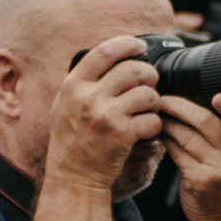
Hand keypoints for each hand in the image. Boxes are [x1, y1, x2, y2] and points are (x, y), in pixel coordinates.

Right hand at [45, 37, 164, 193]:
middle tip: (151, 82)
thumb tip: (110, 57)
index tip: (140, 46)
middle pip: (133, 69)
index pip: (104, 51)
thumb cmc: (70, 140)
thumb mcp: (64, 104)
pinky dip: (155, 124)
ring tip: (148, 109)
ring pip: (147, 94)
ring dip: (154, 101)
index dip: (128, 44)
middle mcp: (88, 98)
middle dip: (149, 74)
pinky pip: (153, 120)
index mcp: (73, 85)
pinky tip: (147, 129)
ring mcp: (106, 116)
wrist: (72, 176)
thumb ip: (83, 81)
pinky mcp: (122, 136)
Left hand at [162, 91, 220, 220]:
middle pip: (207, 123)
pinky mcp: (200, 179)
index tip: (218, 97)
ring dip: (169, 123)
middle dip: (181, 107)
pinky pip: (177, 152)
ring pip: (187, 136)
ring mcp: (219, 169)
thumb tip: (196, 98)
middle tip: (164, 100)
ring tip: (159, 116)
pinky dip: (166, 140)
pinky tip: (161, 135)